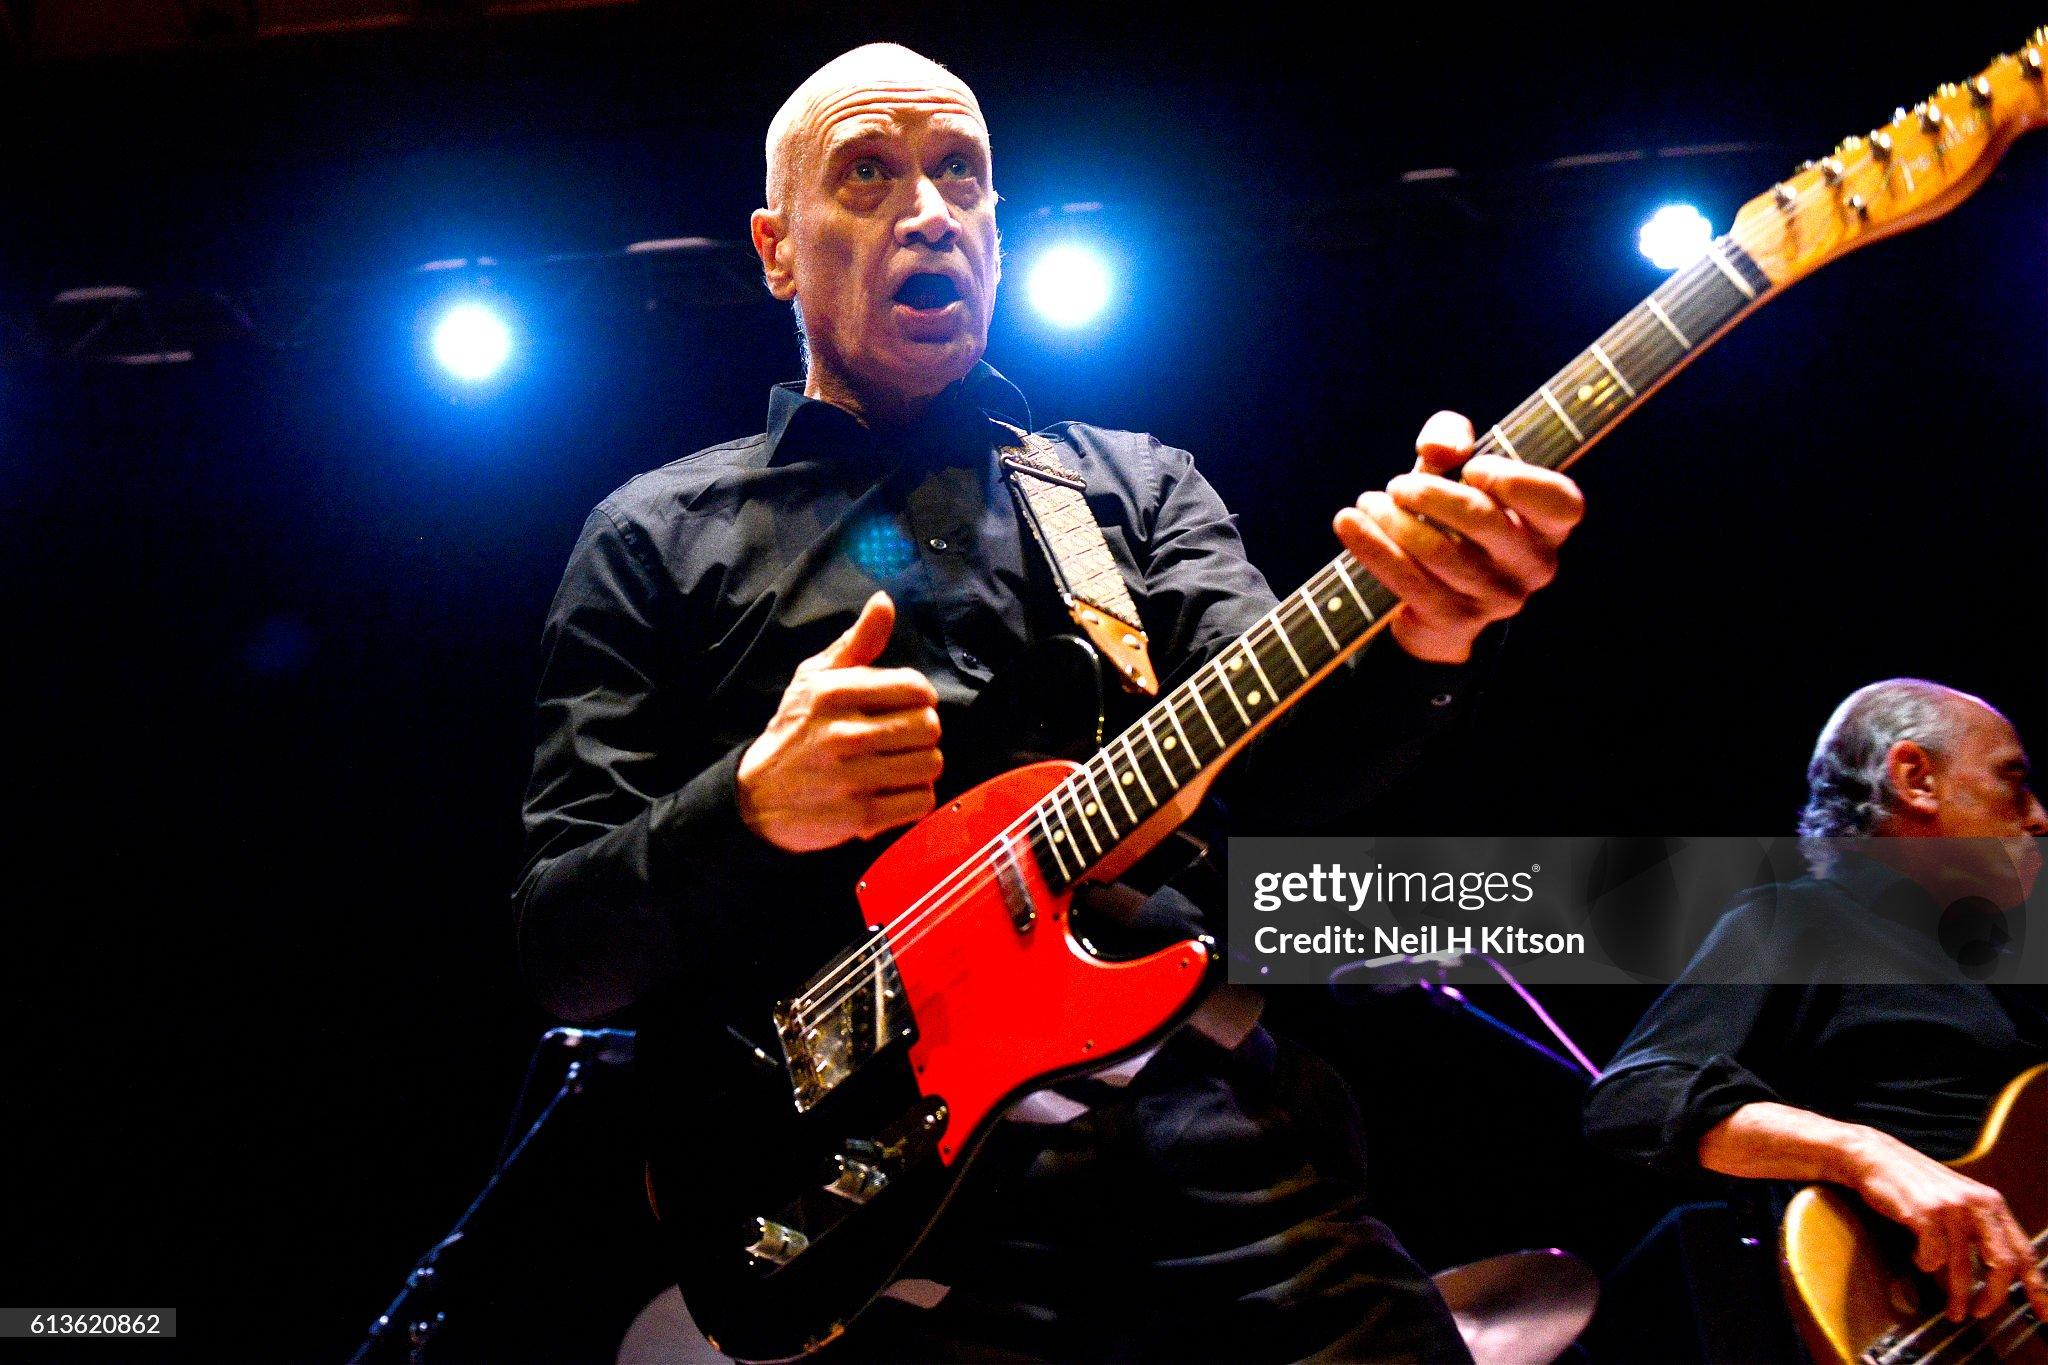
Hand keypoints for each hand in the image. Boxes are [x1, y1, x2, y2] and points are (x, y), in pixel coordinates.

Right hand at [737, 592, 942, 852]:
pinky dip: (915, 799)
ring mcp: (851, 777)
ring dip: (922, 766)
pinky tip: (893, 791)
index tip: (907, 706)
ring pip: (930, 764)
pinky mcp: (859, 817)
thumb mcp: (815, 678)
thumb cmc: (795, 729)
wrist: (757, 796)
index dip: (921, 697)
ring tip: (899, 765)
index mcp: (834, 693)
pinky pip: (920, 802)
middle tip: (904, 739)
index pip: (915, 687)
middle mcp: (843, 733)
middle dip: (923, 732)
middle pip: (928, 727)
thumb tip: (885, 602)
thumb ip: (856, 642)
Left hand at [1333, 410, 1584, 662]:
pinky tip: (1347, 522)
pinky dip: (1373, 547)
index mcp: (1550, 525)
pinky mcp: (1456, 621)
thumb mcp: (1453, 468)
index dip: (1518, 481)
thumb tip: (1441, 447)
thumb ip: (1451, 435)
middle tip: (1396, 484)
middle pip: (1485, 521)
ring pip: (1439, 552)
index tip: (1473, 467)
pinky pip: (1409, 581)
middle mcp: (1535, 566)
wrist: (1432, 600)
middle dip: (1432, 495)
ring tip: (1368, 502)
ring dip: (1393, 520)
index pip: (1561, 503)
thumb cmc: (1451, 515)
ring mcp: (1498, 599)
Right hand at [1843, 1127, 2047, 1323]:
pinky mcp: (1925, 1213)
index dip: (2036, 1286)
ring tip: (1954, 1311)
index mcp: (1991, 1203)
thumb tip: (1986, 1277)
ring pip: (1965, 1267)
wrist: (1875, 1156)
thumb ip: (1976, 1232)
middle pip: (2003, 1263)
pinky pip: (1933, 1257)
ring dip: (1958, 1297)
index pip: (2024, 1251)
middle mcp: (1977, 1204)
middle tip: (1981, 1313)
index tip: (2043, 1312)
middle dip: (1994, 1297)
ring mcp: (1952, 1208)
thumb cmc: (1914, 1182)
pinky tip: (1919, 1258)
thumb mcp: (1957, 1200)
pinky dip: (1926, 1266)